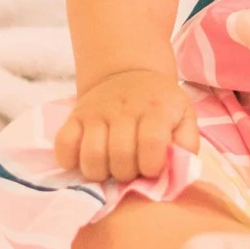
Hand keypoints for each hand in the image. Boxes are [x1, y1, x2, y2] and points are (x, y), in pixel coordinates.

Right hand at [53, 68, 198, 184]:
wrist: (128, 74)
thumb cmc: (160, 105)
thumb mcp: (184, 116)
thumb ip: (186, 144)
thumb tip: (176, 169)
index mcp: (155, 110)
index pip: (151, 143)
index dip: (152, 166)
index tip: (151, 169)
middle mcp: (124, 109)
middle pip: (120, 155)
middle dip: (126, 174)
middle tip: (130, 170)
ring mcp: (96, 112)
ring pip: (91, 156)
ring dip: (100, 173)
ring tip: (109, 168)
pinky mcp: (74, 117)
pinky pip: (63, 145)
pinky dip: (70, 160)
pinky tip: (84, 160)